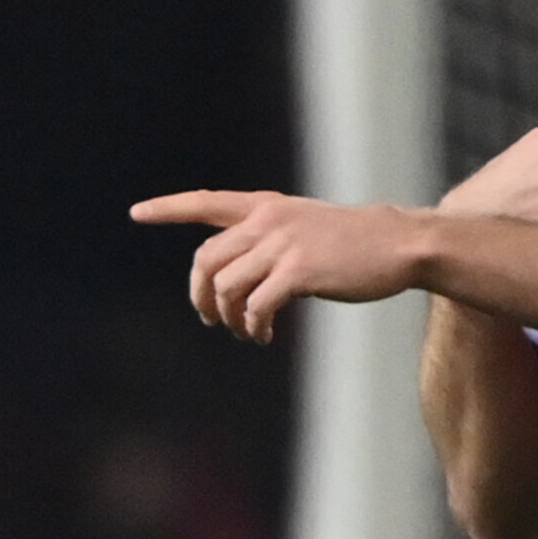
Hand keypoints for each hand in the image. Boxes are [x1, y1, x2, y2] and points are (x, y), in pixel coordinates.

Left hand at [130, 188, 432, 341]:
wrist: (400, 243)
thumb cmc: (356, 243)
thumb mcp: (305, 228)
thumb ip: (269, 242)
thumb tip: (237, 281)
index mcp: (266, 206)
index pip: (206, 202)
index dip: (168, 208)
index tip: (137, 213)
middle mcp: (269, 219)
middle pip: (207, 260)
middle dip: (201, 296)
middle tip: (212, 319)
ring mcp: (283, 244)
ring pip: (228, 287)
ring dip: (231, 319)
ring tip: (248, 333)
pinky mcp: (300, 271)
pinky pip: (256, 306)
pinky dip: (253, 327)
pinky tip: (264, 336)